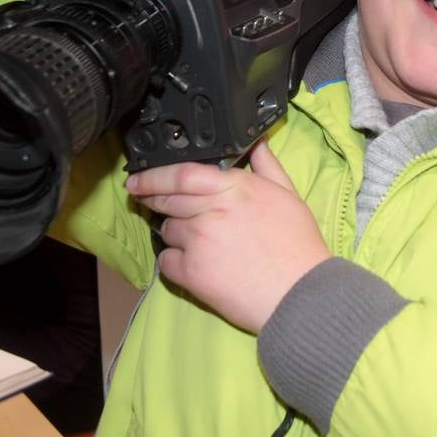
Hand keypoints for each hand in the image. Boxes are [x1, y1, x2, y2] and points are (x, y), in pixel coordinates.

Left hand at [126, 140, 330, 333]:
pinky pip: (166, 261)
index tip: (136, 179)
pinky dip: (174, 262)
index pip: (180, 174)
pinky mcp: (192, 272)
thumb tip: (256, 143)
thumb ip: (266, 165)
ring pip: (167, 230)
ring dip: (174, 233)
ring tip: (196, 241)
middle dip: (154, 200)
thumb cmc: (297, 244)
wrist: (300, 293)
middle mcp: (211, 210)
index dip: (153, 176)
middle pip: (166, 199)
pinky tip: (193, 264)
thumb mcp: (287, 194)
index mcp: (234, 187)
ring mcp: (199, 241)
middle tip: (151, 203)